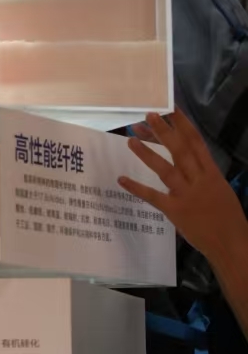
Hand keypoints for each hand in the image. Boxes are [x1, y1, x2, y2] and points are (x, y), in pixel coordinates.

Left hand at [118, 110, 247, 266]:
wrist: (231, 243)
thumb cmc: (228, 217)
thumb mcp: (220, 190)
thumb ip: (203, 176)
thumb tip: (190, 165)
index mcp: (212, 174)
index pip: (197, 143)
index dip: (184, 125)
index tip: (172, 109)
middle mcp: (199, 180)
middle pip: (180, 150)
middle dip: (164, 131)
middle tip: (148, 115)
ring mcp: (186, 195)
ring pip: (165, 169)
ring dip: (147, 153)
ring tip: (131, 138)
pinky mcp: (175, 210)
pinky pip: (153, 196)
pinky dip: (136, 188)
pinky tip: (121, 179)